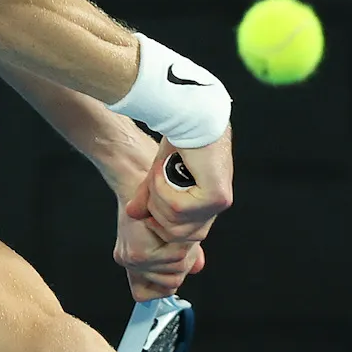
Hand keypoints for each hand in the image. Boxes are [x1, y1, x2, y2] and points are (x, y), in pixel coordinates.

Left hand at [114, 204, 202, 300]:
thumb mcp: (175, 234)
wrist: (144, 182)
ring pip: (176, 271)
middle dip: (184, 262)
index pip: (143, 294)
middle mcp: (130, 264)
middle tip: (179, 240)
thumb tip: (196, 268)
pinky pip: (175, 259)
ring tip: (175, 232)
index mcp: (134, 262)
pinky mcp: (140, 255)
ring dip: (184, 251)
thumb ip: (184, 255)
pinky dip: (182, 244)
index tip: (169, 272)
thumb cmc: (159, 204)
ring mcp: (133, 261)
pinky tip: (172, 230)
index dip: (162, 286)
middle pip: (170, 284)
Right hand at [123, 131, 233, 247]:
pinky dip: (164, 188)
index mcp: (206, 202)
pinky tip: (167, 168)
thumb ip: (149, 198)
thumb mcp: (157, 176)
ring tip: (161, 171)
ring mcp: (218, 202)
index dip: (159, 224)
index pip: (182, 235)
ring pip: (176, 222)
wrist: (190, 115)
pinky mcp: (216, 197)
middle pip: (178, 235)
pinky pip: (179, 208)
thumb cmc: (177, 139)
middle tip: (153, 185)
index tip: (148, 204)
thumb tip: (133, 215)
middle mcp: (216, 205)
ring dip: (159, 196)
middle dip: (157, 211)